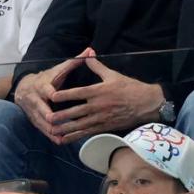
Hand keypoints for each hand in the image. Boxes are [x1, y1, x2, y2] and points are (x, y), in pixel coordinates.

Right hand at [13, 48, 92, 143]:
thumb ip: (75, 61)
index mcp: (43, 85)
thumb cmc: (47, 77)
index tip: (55, 97)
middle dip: (49, 117)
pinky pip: (41, 129)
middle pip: (42, 109)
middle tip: (58, 124)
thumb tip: (91, 50)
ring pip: (41, 122)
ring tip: (63, 136)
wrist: (24, 86)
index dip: (52, 95)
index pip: (47, 91)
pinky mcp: (33, 119)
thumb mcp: (59, 69)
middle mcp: (36, 99)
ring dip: (51, 130)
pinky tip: (60, 141)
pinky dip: (50, 135)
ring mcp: (33, 110)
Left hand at [48, 56, 164, 141]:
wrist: (146, 104)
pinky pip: (87, 132)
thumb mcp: (113, 74)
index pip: (77, 93)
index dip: (64, 95)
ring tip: (52, 131)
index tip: (51, 96)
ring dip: (65, 129)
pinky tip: (65, 139)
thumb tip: (88, 54)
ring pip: (79, 125)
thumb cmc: (130, 88)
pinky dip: (75, 136)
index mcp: (98, 91)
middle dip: (60, 116)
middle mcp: (97, 106)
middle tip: (47, 118)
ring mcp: (101, 118)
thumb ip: (97, 66)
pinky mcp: (104, 127)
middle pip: (75, 112)